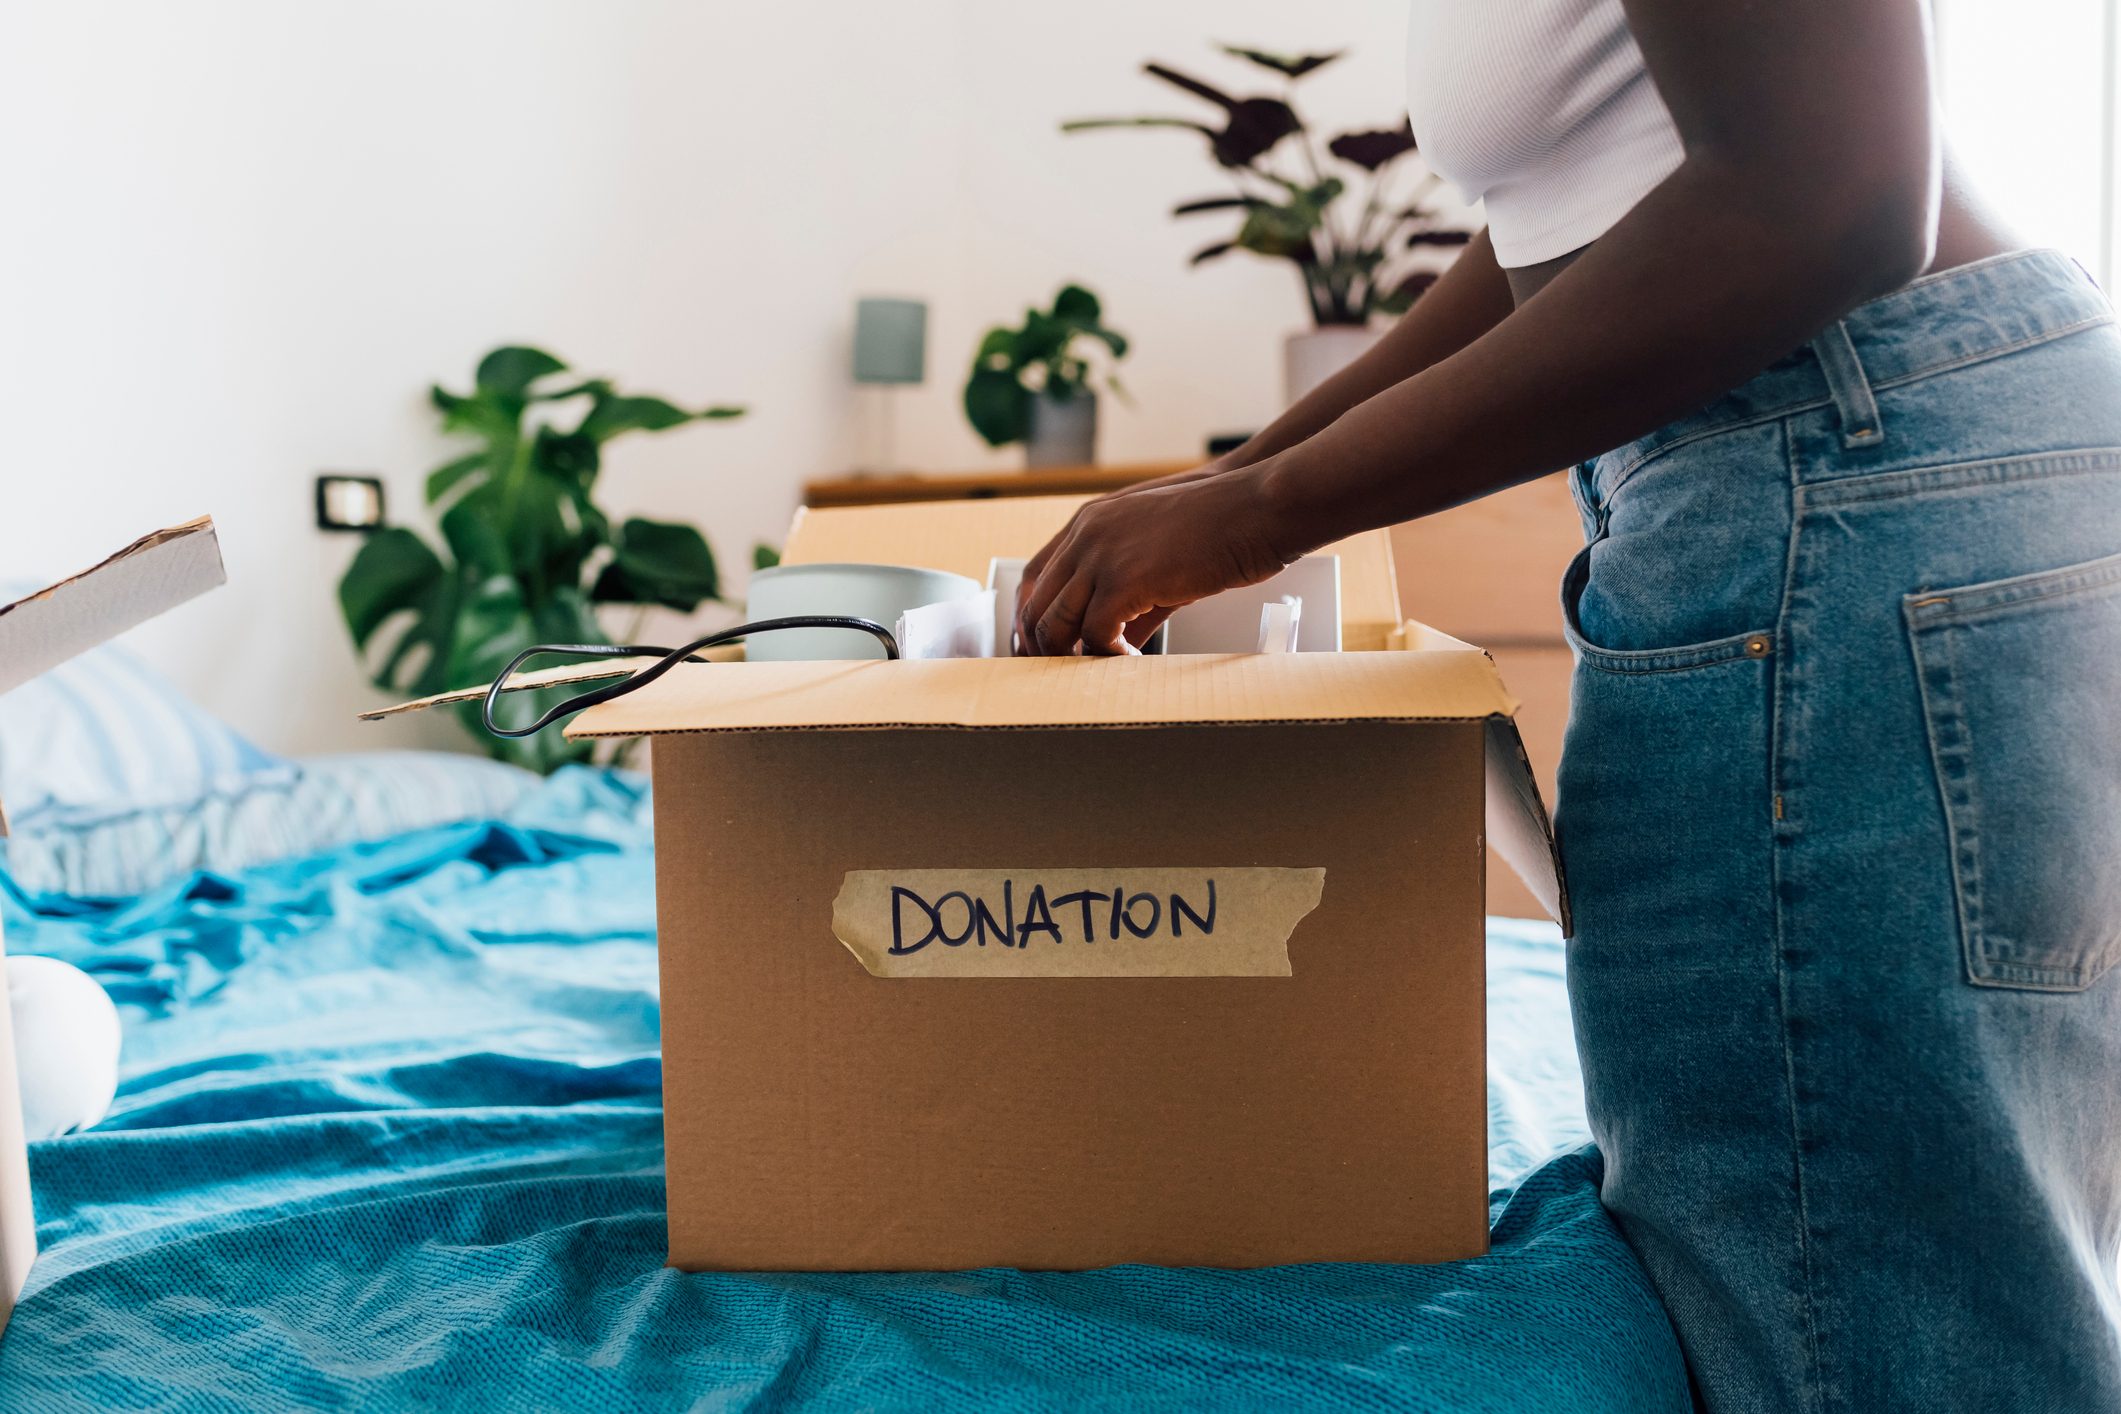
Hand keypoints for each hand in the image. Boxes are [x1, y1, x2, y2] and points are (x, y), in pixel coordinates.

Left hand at [1013, 464, 1294, 655]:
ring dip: (1070, 657)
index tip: (1039, 648)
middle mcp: (1086, 536)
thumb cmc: (1219, 528)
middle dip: (1042, 648)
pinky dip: (1106, 659)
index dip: (1029, 617)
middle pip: (1036, 605)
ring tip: (1095, 675)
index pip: (1033, 577)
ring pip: (1055, 624)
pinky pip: (1094, 635)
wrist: (1255, 508)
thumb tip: (1109, 644)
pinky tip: (1128, 665)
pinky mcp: (1124, 581)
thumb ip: (1126, 598)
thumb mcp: (1156, 558)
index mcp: (1089, 523)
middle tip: (1062, 676)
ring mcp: (1101, 556)